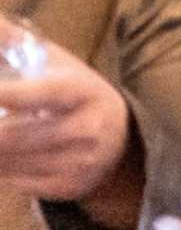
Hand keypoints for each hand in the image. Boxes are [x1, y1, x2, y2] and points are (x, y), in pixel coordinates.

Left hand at [0, 37, 131, 205]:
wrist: (120, 140)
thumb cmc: (76, 94)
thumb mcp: (58, 64)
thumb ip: (16, 42)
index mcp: (84, 92)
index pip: (42, 93)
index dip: (9, 95)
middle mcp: (85, 129)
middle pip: (11, 136)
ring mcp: (77, 163)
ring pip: (6, 162)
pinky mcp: (66, 187)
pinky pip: (13, 182)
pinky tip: (0, 155)